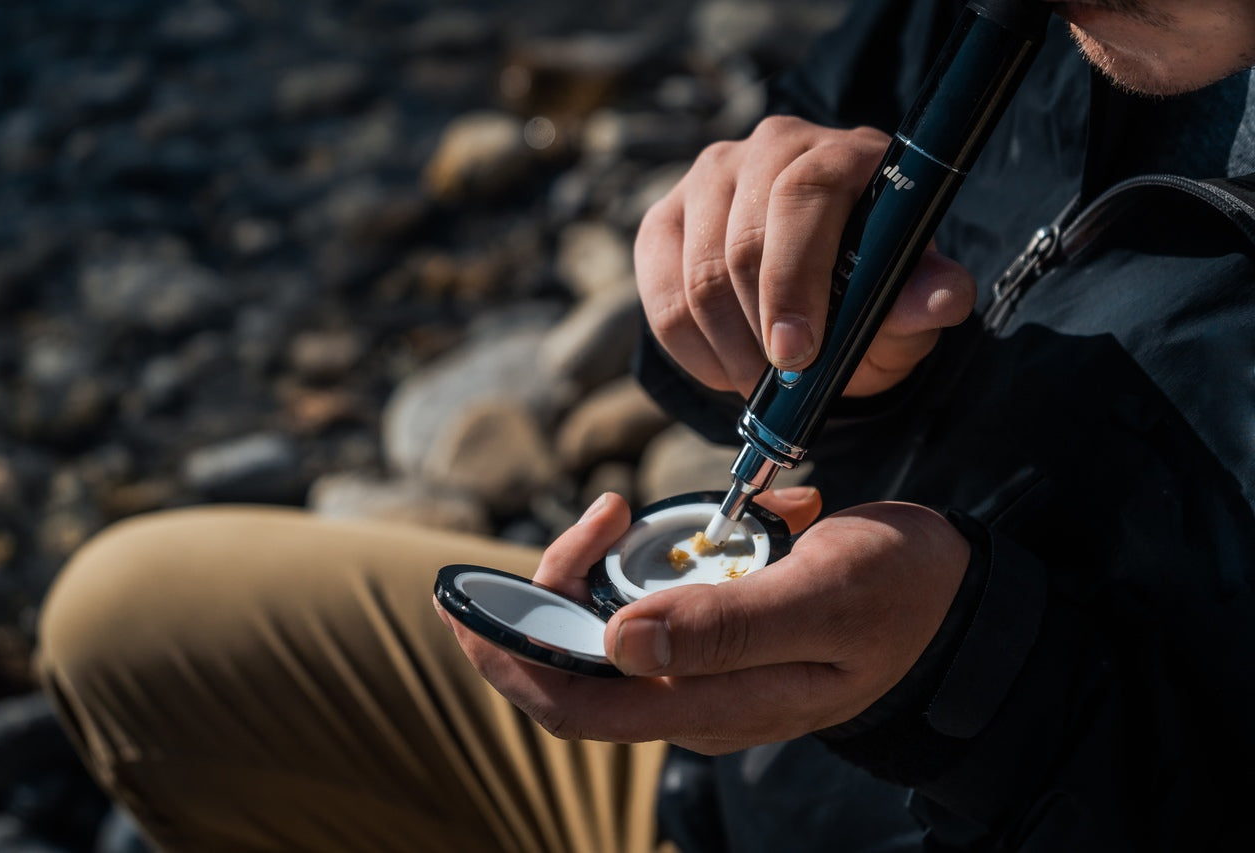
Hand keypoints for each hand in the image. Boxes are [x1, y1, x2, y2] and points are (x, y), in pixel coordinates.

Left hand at [440, 489, 969, 754]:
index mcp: (716, 703)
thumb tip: (619, 644)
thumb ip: (727, 625)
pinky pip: (654, 604)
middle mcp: (698, 699)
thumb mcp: (825, 594)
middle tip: (584, 518)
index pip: (577, 706)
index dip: (510, 661)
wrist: (959, 600)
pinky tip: (698, 520)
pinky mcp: (721, 640)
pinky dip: (651, 556)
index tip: (466, 607)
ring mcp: (707, 672)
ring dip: (598, 569)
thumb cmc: (901, 595)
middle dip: (546, 598)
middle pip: (579, 668)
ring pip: (609, 633)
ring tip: (626, 510)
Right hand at [635, 115, 975, 397]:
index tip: (798, 353)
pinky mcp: (665, 219)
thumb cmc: (870, 287)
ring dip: (728, 349)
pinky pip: (661, 297)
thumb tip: (945, 298)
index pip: (805, 194)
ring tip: (761, 382)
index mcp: (842, 152)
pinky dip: (693, 351)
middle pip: (741, 242)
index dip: (795, 278)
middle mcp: (771, 148)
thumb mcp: (907, 301)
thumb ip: (925, 299)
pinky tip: (727, 367)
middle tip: (782, 383)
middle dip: (759, 330)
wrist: (823, 283)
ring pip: (696, 275)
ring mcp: (710, 179)